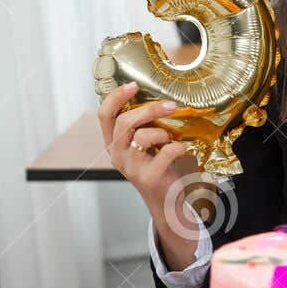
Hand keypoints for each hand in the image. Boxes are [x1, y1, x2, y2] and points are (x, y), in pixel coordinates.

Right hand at [98, 82, 203, 263]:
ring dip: (162, 132)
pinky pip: (166, 152)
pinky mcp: (149, 178)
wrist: (167, 203)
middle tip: (170, 105)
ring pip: (143, 136)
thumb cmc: (158, 167)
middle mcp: (117, 155)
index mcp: (113, 144)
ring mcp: (131, 168)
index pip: (104, 115)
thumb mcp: (143, 146)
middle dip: (149, 109)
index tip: (133, 85)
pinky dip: (178, 147)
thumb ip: (142, 126)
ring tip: (170, 139)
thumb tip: (157, 97)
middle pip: (124, 122)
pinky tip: (182, 150)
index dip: (116, 97)